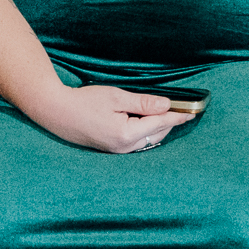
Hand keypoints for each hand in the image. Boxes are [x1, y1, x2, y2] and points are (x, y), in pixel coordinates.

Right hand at [28, 84, 194, 153]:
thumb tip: (166, 104)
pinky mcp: (112, 149)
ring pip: (149, 140)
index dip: (177, 115)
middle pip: (157, 133)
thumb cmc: (84, 102)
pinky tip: (152, 126)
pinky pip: (139, 143)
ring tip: (173, 117)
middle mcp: (125, 147)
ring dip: (161, 128)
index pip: (160, 122)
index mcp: (127, 134)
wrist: (57, 113)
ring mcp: (118, 151)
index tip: (192, 111)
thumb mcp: (116, 97)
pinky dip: (149, 133)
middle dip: (171, 121)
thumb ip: (142, 102)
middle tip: (185, 111)